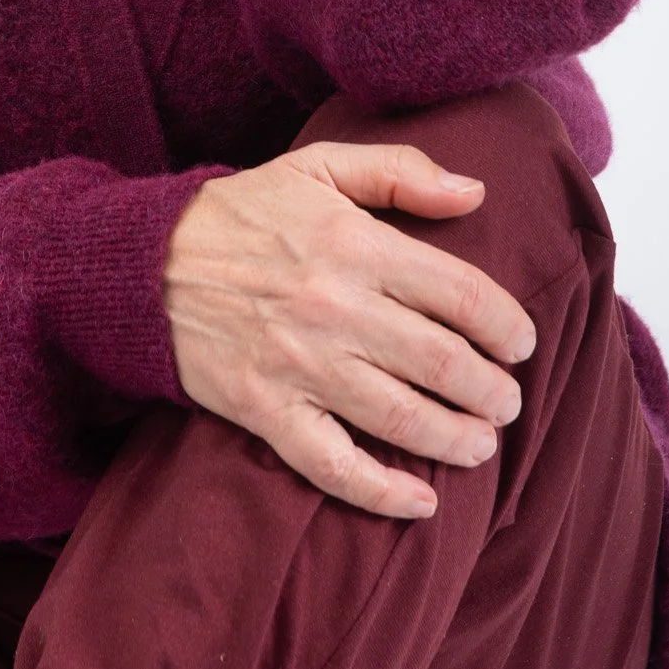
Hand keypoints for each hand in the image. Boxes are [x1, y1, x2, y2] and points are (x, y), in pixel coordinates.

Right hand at [162, 140, 536, 519]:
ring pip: (400, 418)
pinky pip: (332, 465)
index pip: (460, 293)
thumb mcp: (319, 166)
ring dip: (455, 440)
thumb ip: (402, 172)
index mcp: (355, 244)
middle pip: (441, 363)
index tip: (523, 343)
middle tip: (508, 402)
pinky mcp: (264, 410)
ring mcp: (298, 364)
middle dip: (491, 391)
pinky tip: (421, 502)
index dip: (506, 324)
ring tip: (480, 445)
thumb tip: (477, 192)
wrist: (145, 263)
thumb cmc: (245, 212)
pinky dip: (382, 493)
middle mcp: (334, 307)